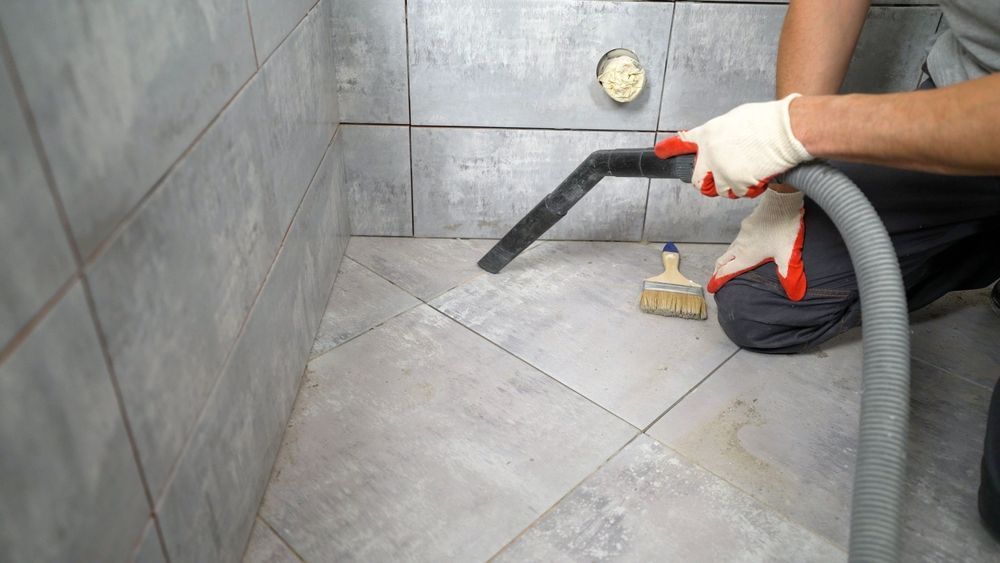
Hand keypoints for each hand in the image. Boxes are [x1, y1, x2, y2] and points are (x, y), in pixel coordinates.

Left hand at [655, 94, 812, 197]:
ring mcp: (723, 170)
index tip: (660, 151)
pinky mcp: (738, 182)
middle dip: (706, 182)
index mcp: (709, 134)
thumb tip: (717, 141)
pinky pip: (740, 193)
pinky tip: (759, 174)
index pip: (683, 143)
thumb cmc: (769, 121)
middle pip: (697, 180)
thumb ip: (720, 133)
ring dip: (732, 185)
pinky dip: (749, 188)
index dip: (670, 148)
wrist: (789, 129)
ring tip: (749, 170)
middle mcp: (711, 154)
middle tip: (720, 178)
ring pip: (720, 189)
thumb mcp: (736, 118)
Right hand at [708, 189, 806, 300]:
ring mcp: (742, 233)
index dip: (718, 281)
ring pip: (729, 249)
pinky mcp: (746, 223)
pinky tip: (746, 246)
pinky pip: (737, 238)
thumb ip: (789, 274)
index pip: (726, 271)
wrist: (781, 201)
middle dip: (718, 270)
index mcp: (746, 255)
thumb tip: (795, 294)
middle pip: (723, 260)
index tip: (712, 288)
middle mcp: (740, 245)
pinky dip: (736, 247)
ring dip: (727, 258)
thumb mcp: (788, 254)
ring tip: (730, 264)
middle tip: (717, 277)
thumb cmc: (784, 228)